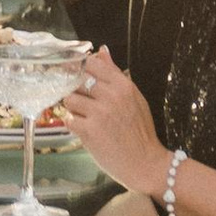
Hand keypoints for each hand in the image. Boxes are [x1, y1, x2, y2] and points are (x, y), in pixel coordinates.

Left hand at [60, 47, 171, 200]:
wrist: (146, 164)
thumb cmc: (140, 132)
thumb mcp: (134, 97)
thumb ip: (115, 74)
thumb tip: (101, 50)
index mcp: (123, 85)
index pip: (91, 64)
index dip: (80, 68)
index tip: (77, 75)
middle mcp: (111, 95)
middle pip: (77, 80)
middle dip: (75, 90)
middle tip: (82, 102)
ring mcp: (99, 113)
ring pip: (69, 98)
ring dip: (73, 108)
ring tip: (84, 117)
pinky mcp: (89, 130)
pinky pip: (69, 119)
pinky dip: (73, 124)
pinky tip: (84, 130)